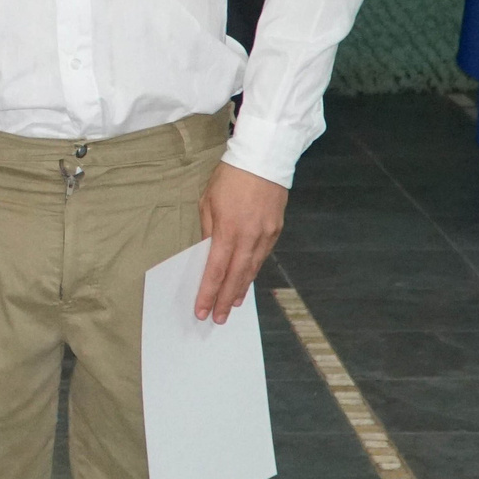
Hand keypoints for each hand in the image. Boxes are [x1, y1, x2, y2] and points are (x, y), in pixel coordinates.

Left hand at [195, 162, 286, 324]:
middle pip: (235, 277)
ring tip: (233, 305)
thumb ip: (208, 230)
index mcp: (227, 230)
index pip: (215, 271)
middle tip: (218, 319)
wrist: (263, 159)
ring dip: (240, 289)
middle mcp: (248, 237)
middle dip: (225, 300)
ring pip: (251, 270)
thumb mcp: (208, 201)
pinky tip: (246, 280)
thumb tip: (207, 253)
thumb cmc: (230, 177)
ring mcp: (265, 235)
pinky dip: (253, 272)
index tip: (202, 310)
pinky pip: (262, 257)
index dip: (209, 293)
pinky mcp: (276, 230)